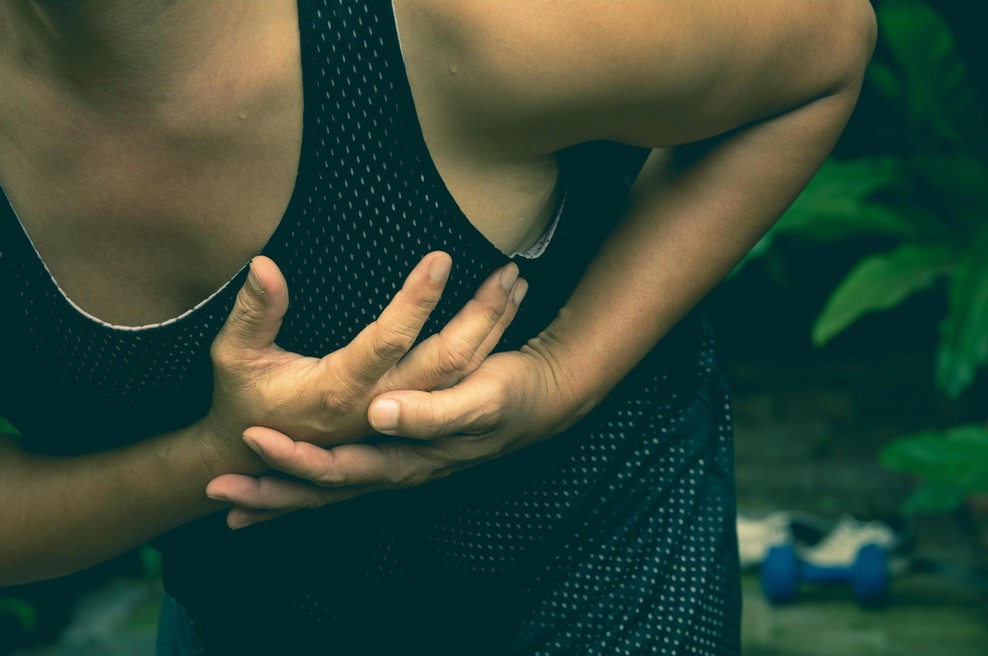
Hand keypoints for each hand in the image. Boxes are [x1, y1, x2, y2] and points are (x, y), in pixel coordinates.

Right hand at [198, 252, 525, 473]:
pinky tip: (506, 312)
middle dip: (480, 314)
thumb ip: (253, 313)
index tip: (441, 259)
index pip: (389, 340)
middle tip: (506, 269)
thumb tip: (264, 265)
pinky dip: (487, 344)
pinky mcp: (410, 416)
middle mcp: (378, 405)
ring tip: (515, 281)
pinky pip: (462, 382)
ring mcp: (399, 414)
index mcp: (339, 389)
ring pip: (462, 374)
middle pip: (446, 362)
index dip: (416, 300)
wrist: (257, 459)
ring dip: (493, 327)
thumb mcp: (234, 357)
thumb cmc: (245, 400)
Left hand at [206, 344, 580, 527]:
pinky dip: (305, 491)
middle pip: (322, 492)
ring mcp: (397, 470)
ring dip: (279, 499)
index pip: (341, 469)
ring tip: (230, 508)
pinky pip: (342, 483)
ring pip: (327, 493)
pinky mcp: (397, 459)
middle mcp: (398, 473)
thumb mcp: (479, 400)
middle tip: (216, 492)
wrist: (540, 401)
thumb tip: (380, 416)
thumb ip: (432, 413)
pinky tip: (280, 491)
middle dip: (269, 495)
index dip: (295, 459)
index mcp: (411, 459)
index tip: (250, 440)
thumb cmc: (511, 397)